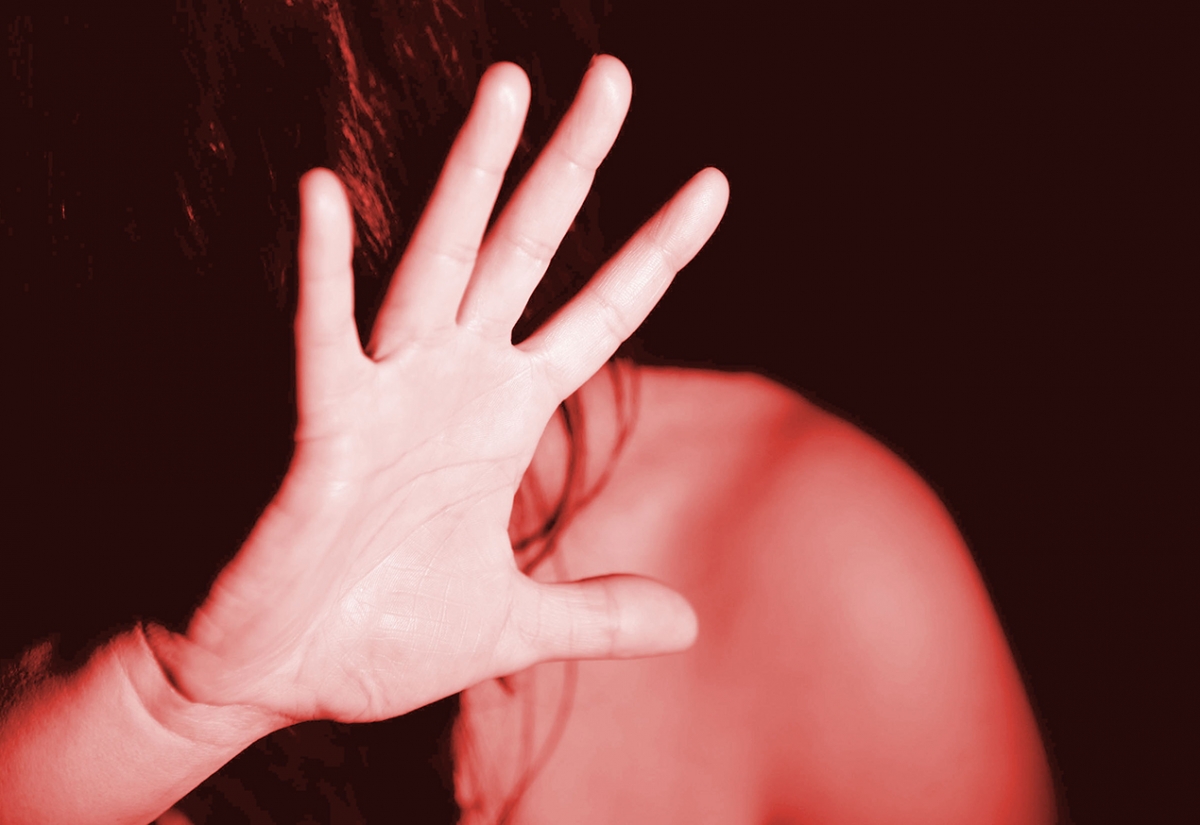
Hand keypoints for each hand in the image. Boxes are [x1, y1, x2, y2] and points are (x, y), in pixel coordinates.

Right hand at [149, 56, 728, 727]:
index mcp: (504, 416)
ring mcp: (391, 395)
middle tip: (615, 75)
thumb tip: (686, 621)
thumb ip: (595, 614)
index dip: (655, 251)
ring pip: (439, 261)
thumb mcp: (511, 627)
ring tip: (507, 86)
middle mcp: (456, 383)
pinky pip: (323, 338)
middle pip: (527, 251)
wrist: (277, 677)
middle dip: (572, 165)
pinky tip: (324, 195)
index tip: (711, 185)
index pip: (600, 314)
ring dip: (470, 173)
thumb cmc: (379, 640)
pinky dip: (322, 272)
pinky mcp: (322, 427)